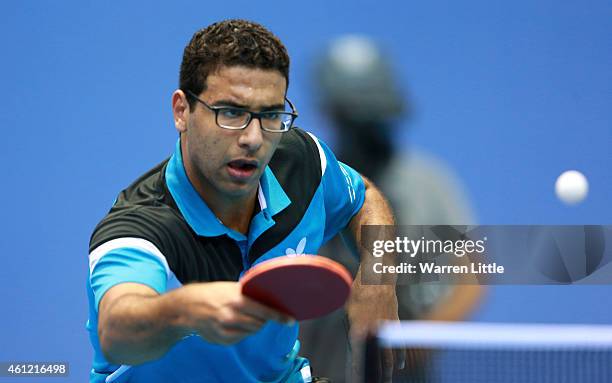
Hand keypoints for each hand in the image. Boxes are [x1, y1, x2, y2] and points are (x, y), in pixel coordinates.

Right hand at [172, 282, 294, 344]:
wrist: (186, 307)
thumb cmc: (211, 293)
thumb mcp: (229, 288)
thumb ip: (248, 294)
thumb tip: (268, 298)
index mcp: (236, 300)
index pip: (264, 311)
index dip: (279, 317)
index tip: (290, 320)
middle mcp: (232, 316)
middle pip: (260, 324)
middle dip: (264, 320)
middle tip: (261, 314)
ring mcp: (226, 330)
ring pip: (251, 331)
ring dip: (252, 325)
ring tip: (241, 315)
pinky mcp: (222, 340)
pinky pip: (240, 338)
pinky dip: (241, 331)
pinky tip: (231, 323)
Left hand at [347, 278, 404, 381]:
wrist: (378, 275)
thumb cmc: (359, 292)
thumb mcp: (348, 310)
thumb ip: (352, 331)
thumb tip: (355, 350)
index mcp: (358, 328)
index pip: (358, 358)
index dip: (357, 372)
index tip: (358, 381)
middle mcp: (374, 330)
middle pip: (377, 361)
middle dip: (376, 376)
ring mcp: (386, 327)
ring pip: (389, 355)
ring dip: (388, 371)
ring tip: (387, 381)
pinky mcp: (396, 323)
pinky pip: (399, 343)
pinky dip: (400, 355)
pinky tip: (400, 365)